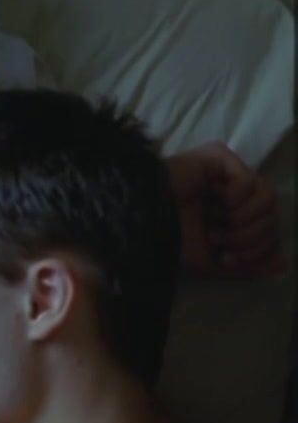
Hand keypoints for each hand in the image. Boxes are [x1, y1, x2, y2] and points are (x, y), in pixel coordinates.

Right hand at [167, 141, 283, 278]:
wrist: (140, 219)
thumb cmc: (165, 239)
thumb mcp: (210, 261)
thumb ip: (247, 265)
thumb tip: (282, 266)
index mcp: (225, 215)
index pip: (266, 230)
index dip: (259, 249)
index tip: (228, 258)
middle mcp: (228, 193)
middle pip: (271, 217)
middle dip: (251, 239)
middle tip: (221, 241)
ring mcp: (225, 173)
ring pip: (268, 200)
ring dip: (246, 222)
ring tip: (219, 226)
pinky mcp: (219, 157)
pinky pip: (249, 183)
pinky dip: (235, 201)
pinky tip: (213, 202)